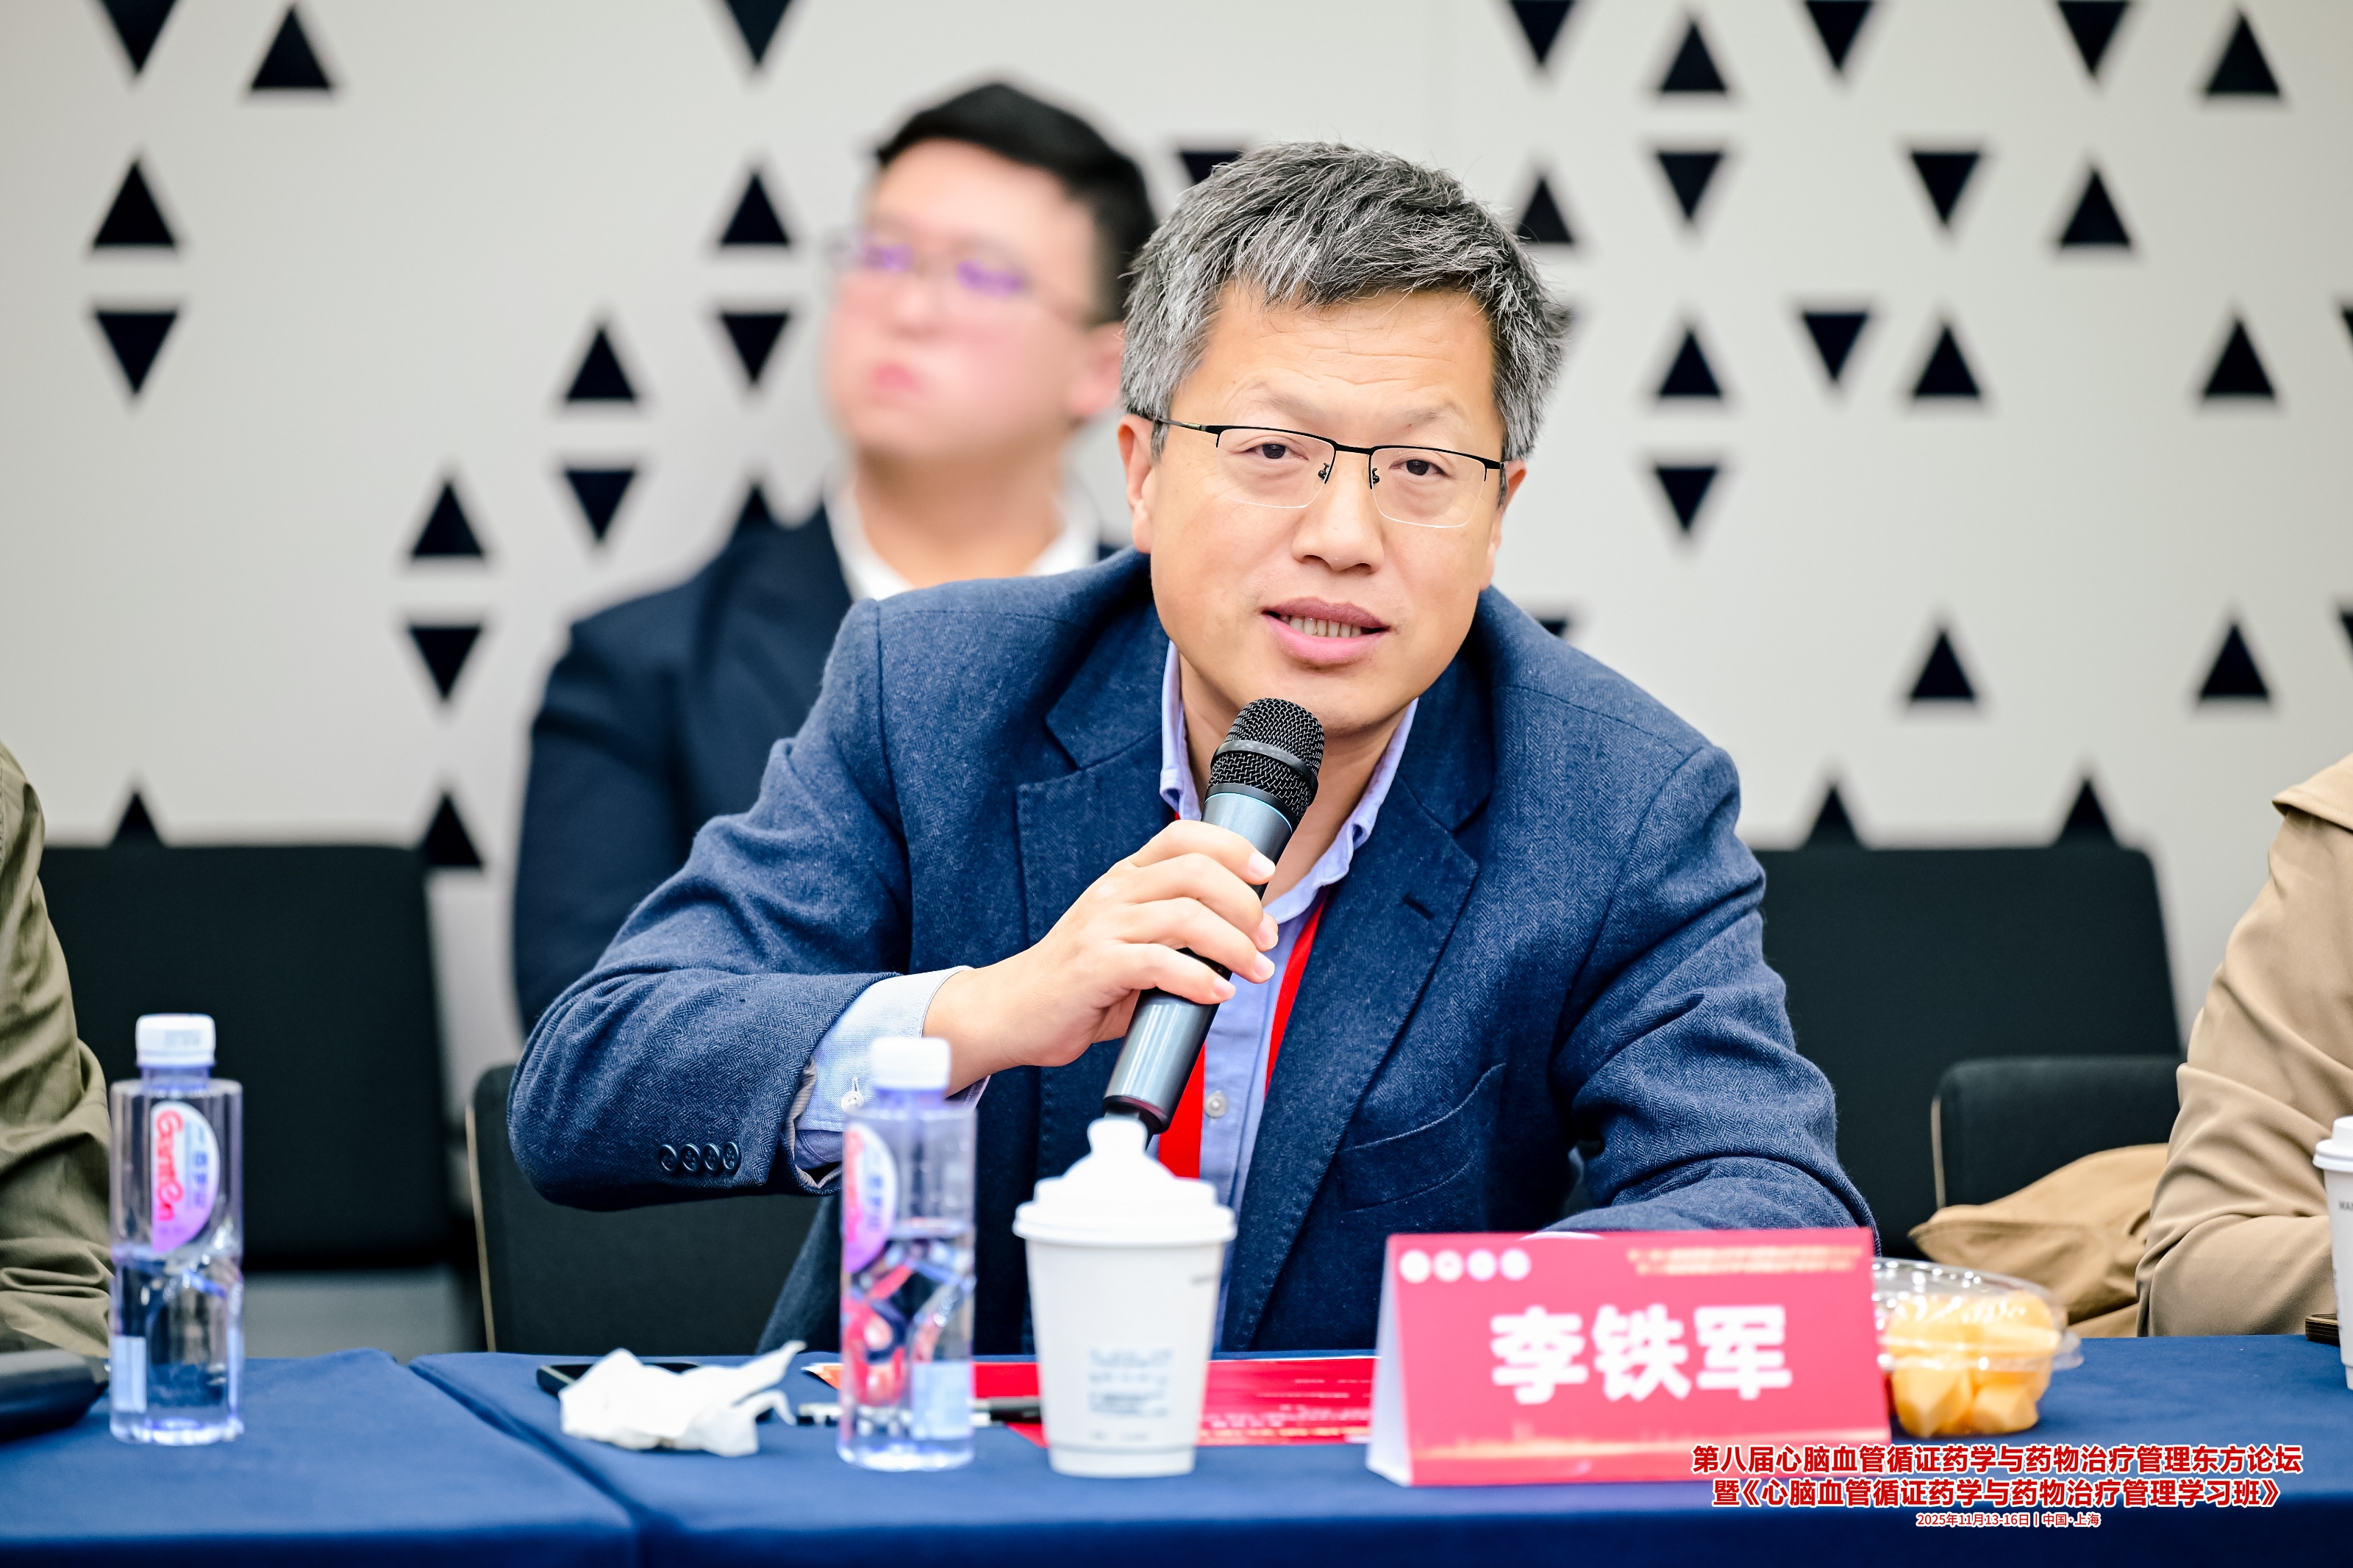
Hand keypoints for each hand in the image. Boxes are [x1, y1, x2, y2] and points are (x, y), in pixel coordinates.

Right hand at [924, 820, 1279, 1091]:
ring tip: (1254, 971)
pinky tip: (1216, 994)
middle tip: (1267, 939)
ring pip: (1186, 916)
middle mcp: (1114, 891)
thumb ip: (1173, 934)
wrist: (1011, 1011)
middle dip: (1245, 904)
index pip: (1183, 837)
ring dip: (1235, 946)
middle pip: (1196, 872)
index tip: (1265, 874)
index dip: (1232, 847)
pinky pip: (1160, 963)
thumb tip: (1240, 945)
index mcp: (1124, 878)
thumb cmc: (1079, 982)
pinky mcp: (1096, 965)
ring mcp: (1102, 925)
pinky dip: (1200, 979)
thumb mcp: (1128, 941)